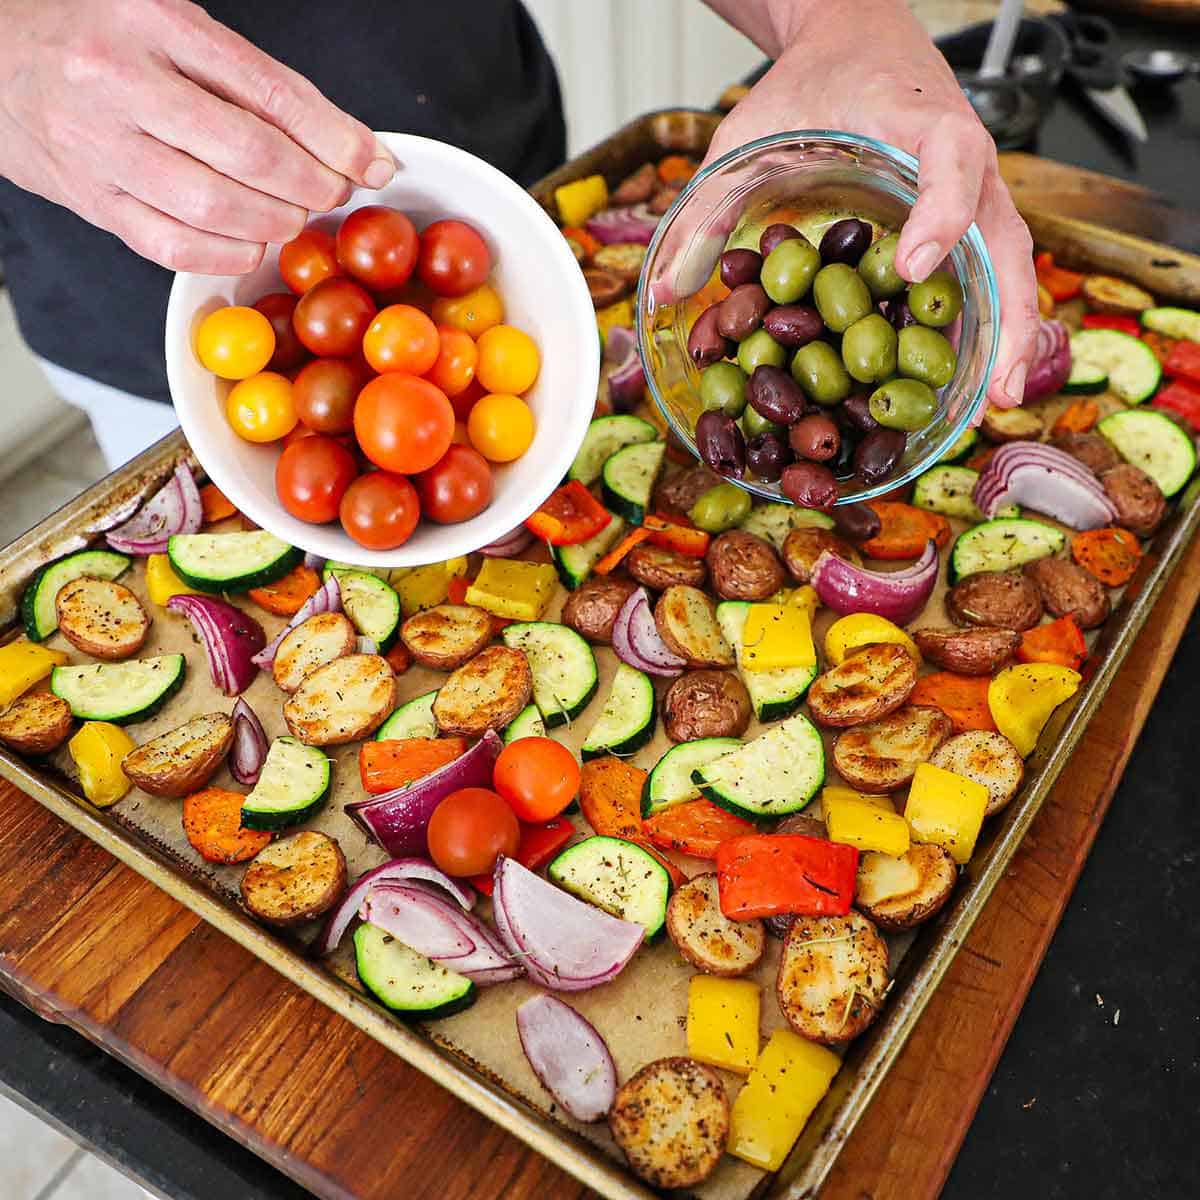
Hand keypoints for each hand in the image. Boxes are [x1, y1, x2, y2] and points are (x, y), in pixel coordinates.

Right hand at [0, 0, 394, 273]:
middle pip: (249, 156)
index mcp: (152, 21)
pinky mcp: (91, 200)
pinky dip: (228, 252)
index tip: (374, 164)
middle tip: (330, 191)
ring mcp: (100, 147)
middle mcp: (121, 82)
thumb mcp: (173, 24)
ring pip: (214, 208)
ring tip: (291, 212)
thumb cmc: (96, 34)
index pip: (269, 92)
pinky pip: (174, 246)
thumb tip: (354, 148)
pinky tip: (248, 238)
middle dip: (311, 185)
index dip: (335, 139)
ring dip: (275, 221)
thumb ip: (259, 82)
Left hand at [702, 0, 1036, 411]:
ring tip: (995, 402)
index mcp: (914, 119)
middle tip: (993, 388)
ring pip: (1009, 261)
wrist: (854, 42)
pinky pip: (989, 267)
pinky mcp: (967, 212)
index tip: (911, 268)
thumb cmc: (810, 84)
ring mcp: (973, 187)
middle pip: (1004, 235)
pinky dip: (989, 319)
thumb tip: (664, 292)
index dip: (937, 212)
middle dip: (1005, 314)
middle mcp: (961, 156)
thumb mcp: (748, 133)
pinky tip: (975, 375)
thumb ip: (708, 207)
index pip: (948, 157)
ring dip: (1009, 333)